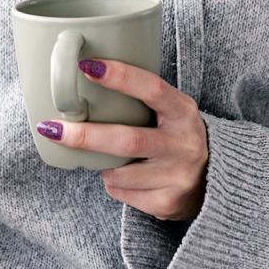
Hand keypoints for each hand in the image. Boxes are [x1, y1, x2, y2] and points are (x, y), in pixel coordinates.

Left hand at [36, 59, 208, 222]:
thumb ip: (143, 98)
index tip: (86, 66)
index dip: (120, 77)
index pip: (151, 88)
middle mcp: (184, 143)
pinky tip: (127, 177)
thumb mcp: (172, 110)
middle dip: (85, 135)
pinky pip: (123, 193)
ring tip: (107, 159)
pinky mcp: (168, 202)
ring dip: (102, 165)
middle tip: (51, 128)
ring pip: (119, 172)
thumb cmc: (177, 135)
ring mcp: (178, 176)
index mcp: (183, 111)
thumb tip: (85, 78)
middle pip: (128, 139)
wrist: (217, 180)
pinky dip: (114, 183)